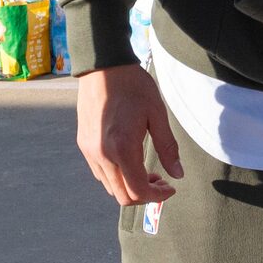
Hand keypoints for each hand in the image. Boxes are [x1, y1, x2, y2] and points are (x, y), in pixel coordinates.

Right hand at [75, 63, 182, 204]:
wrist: (103, 66)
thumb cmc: (133, 87)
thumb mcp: (157, 114)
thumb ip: (167, 147)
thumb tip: (178, 174)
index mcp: (122, 148)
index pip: (138, 190)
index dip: (157, 196)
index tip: (170, 187)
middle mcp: (102, 155)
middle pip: (122, 195)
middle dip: (145, 195)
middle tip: (161, 181)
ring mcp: (90, 151)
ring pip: (110, 187)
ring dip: (130, 186)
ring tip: (147, 171)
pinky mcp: (84, 144)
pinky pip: (100, 173)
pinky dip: (117, 177)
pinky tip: (130, 161)